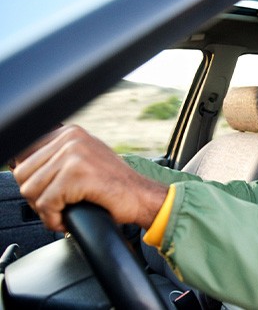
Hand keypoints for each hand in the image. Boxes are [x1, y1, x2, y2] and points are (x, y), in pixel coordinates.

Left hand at [13, 125, 167, 231]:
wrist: (142, 197)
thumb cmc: (114, 185)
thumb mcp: (85, 160)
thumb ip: (57, 157)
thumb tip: (19, 164)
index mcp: (69, 132)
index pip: (24, 155)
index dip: (33, 181)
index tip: (48, 194)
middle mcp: (70, 138)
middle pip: (23, 174)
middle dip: (36, 197)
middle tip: (56, 208)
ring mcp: (73, 154)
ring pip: (30, 190)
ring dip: (44, 210)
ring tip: (63, 213)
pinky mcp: (76, 174)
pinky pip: (46, 203)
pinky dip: (53, 219)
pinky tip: (67, 220)